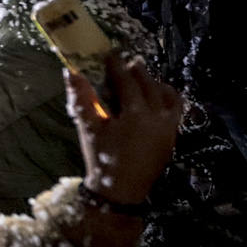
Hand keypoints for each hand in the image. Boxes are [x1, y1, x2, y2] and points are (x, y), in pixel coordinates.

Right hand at [66, 55, 181, 204]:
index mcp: (136, 114)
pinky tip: (157, 97)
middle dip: (138, 72)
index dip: (117, 66)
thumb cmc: (101, 158)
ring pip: (168, 96)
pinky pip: (176, 111)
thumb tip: (70, 72)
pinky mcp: (172, 138)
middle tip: (128, 62)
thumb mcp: (89, 128)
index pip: (127, 81)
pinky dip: (168, 99)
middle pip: (150, 85)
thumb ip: (81, 98)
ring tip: (144, 77)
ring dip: (156, 84)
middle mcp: (158, 118)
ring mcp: (168, 129)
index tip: (110, 54)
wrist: (120, 192)